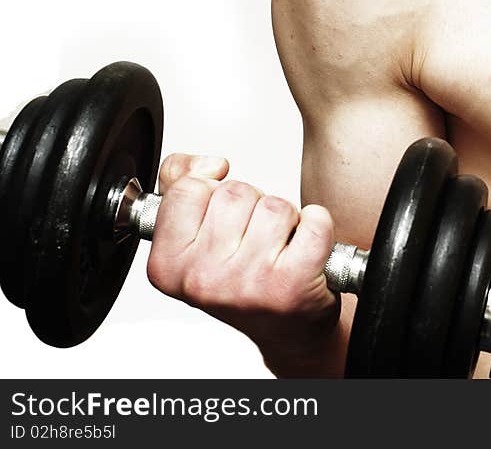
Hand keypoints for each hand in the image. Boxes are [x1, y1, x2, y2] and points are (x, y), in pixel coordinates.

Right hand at [146, 154, 340, 374]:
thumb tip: (208, 164)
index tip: (220, 219)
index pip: (187, 189)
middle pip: (234, 192)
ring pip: (275, 204)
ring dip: (285, 218)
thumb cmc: (242, 282)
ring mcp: (249, 283)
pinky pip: (314, 221)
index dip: (211, 193)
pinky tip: (306, 248)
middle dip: (252, 205)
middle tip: (254, 239)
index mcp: (169, 266)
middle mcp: (204, 279)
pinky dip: (318, 225)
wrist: (286, 329)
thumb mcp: (193, 237)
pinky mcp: (293, 284)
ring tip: (279, 246)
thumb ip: (180, 183)